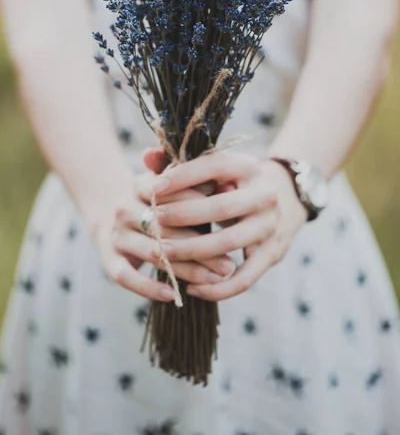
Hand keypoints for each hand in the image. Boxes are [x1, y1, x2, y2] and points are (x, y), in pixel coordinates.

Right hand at [89, 166, 234, 302]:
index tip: (227, 217)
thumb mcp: (174, 189)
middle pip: (164, 228)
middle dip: (200, 247)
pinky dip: (148, 288)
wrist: (109, 213)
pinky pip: (126, 277)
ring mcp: (115, 235)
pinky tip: (173, 295)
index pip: (169, 193)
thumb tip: (230, 186)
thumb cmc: (159, 203)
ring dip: (186, 269)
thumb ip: (199, 185)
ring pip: (153, 254)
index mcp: (140, 185)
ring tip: (215, 279)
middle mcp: (124, 209)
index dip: (197, 203)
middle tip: (229, 264)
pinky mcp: (109, 260)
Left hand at [152, 151, 307, 300]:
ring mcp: (270, 226)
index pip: (215, 166)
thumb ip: (180, 163)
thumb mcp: (216, 167)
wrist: (286, 198)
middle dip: (183, 215)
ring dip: (192, 251)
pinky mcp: (272, 254)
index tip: (154, 188)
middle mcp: (264, 195)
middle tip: (153, 220)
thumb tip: (146, 156)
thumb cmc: (234, 182)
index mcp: (248, 167)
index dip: (184, 176)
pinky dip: (217, 289)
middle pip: (222, 207)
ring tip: (163, 252)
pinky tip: (191, 289)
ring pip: (228, 243)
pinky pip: (244, 279)